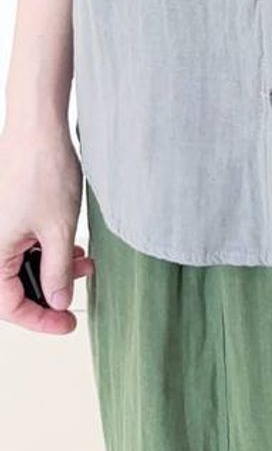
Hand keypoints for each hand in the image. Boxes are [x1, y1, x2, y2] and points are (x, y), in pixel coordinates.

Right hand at [0, 117, 94, 333]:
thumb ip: (58, 271)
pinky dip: (49, 249)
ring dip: (53, 269)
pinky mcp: (11, 211)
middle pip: (15, 285)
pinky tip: (73, 248)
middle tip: (77, 293)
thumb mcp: (59, 230)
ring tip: (84, 264)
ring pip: (23, 263)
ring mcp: (2, 225)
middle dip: (49, 291)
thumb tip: (58, 301)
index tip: (67, 324)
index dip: (40, 319)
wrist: (39, 125)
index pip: (9, 304)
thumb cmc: (43, 171)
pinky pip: (26, 242)